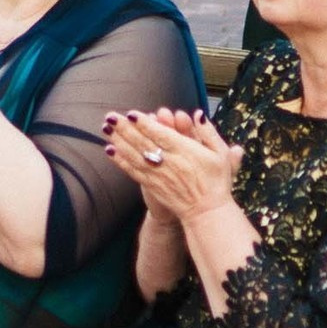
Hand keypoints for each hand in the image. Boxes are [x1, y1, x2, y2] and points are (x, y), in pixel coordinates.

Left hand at [103, 107, 243, 223]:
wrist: (207, 213)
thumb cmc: (216, 182)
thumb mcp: (220, 154)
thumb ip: (208, 133)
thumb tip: (198, 114)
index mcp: (185, 151)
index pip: (161, 134)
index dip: (145, 124)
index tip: (132, 113)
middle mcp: (169, 162)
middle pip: (143, 143)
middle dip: (125, 128)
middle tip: (111, 117)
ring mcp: (159, 175)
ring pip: (135, 156)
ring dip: (119, 141)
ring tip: (106, 129)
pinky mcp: (153, 186)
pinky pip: (134, 172)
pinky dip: (121, 161)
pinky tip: (110, 152)